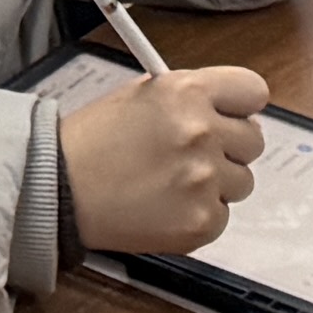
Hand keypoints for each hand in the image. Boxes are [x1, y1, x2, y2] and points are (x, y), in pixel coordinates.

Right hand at [58, 63, 271, 255]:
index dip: (241, 105)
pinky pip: (223, 216)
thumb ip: (189, 98)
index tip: (231, 115)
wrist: (59, 189)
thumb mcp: (141, 95)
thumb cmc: (93, 141)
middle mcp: (201, 132)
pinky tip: (165, 207)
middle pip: (253, 141)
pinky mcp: (201, 222)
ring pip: (242, 182)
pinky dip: (200, 215)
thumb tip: (229, 111)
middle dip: (229, 147)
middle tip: (195, 154)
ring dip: (216, 184)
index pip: (253, 91)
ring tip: (172, 183)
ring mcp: (203, 180)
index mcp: (186, 91)